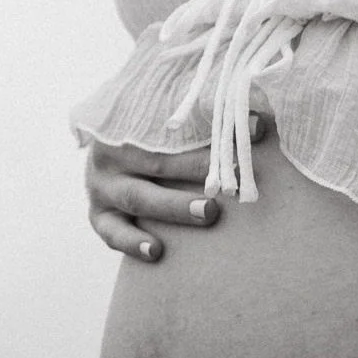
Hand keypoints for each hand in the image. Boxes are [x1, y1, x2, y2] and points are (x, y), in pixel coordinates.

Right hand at [85, 113, 266, 259]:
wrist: (105, 144)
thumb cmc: (148, 128)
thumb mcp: (164, 108)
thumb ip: (200, 106)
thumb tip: (253, 109)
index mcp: (129, 121)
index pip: (175, 123)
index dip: (215, 126)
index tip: (258, 129)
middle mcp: (112, 152)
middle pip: (158, 160)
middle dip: (198, 167)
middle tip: (234, 175)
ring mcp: (102, 185)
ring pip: (138, 197)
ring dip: (174, 206)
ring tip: (209, 212)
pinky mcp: (99, 215)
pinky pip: (112, 232)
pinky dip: (133, 243)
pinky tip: (157, 251)